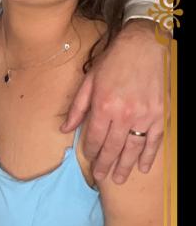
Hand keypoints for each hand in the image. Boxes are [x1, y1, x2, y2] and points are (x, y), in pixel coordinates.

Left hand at [62, 20, 166, 183]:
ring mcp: (144, 116)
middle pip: (112, 147)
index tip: (89, 157)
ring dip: (125, 165)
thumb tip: (65, 129)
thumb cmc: (114, 61)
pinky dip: (148, 155)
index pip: (94, 137)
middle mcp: (124, 114)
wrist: (144, 46)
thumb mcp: (89, 81)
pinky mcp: (159, 115)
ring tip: (118, 179)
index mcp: (103, 105)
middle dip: (105, 163)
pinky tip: (143, 168)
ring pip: (132, 148)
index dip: (90, 150)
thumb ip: (78, 107)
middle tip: (101, 176)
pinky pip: (154, 141)